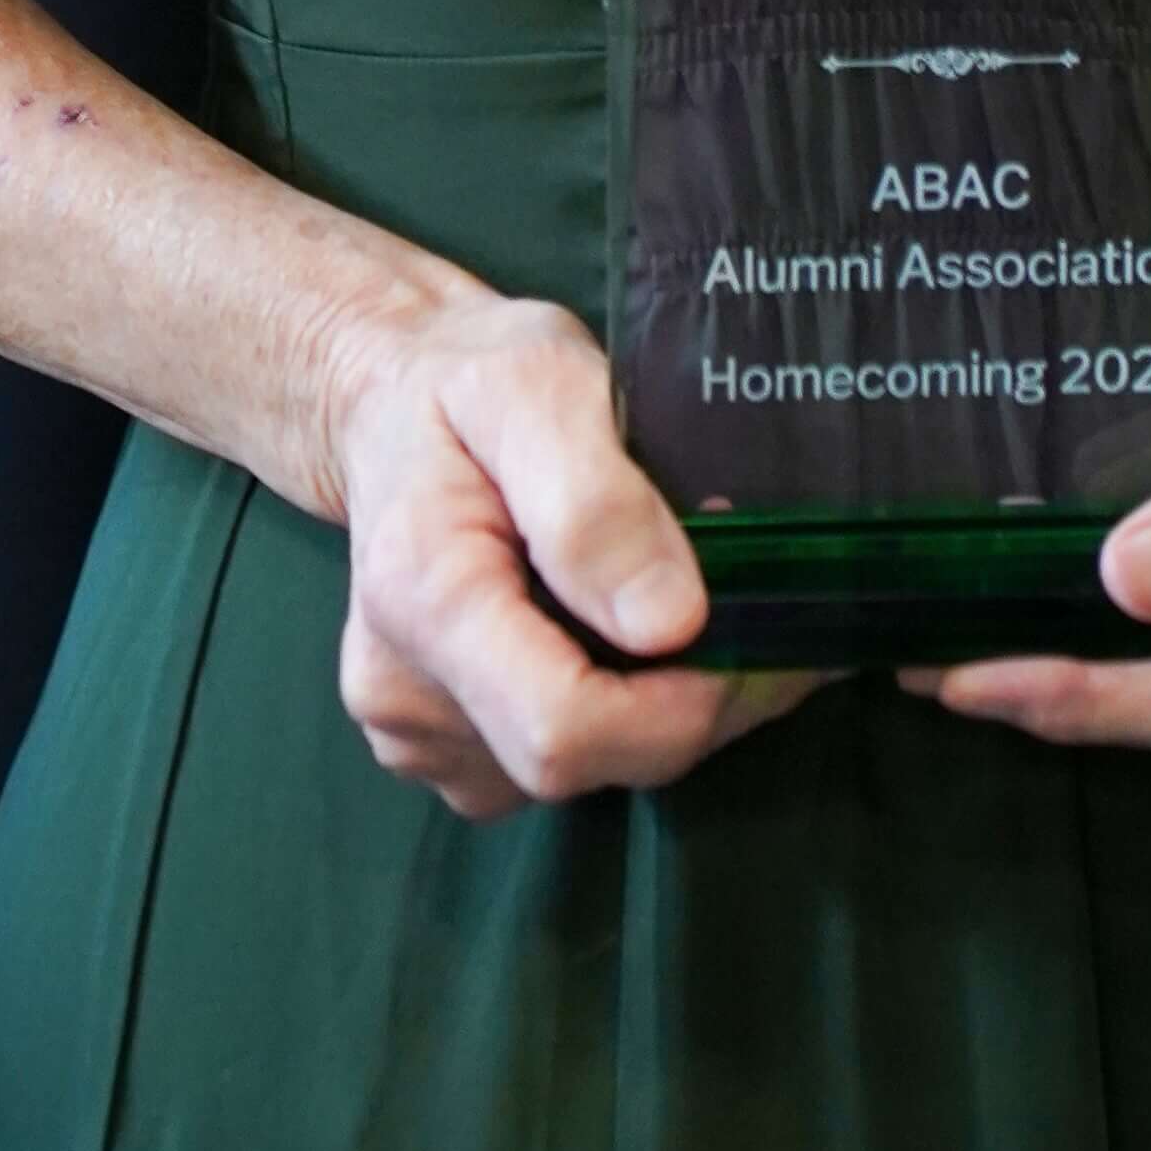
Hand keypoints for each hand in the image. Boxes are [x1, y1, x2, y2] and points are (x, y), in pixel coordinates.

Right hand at [317, 283, 819, 818]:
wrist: (393, 402)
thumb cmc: (467, 378)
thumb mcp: (538, 384)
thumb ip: (595, 503)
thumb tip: (671, 623)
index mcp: (421, 599)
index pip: (563, 728)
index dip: (681, 703)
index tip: (753, 620)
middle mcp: (404, 693)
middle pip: (582, 763)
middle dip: (693, 700)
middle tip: (756, 599)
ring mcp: (417, 733)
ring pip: (581, 772)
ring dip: (664, 705)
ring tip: (695, 598)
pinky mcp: (443, 748)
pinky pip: (557, 762)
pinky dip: (621, 711)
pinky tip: (636, 631)